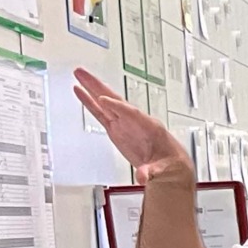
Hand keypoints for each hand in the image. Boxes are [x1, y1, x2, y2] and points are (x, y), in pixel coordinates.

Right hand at [74, 69, 190, 183]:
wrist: (169, 166)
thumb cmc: (169, 163)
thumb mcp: (162, 170)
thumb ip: (151, 172)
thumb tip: (143, 176)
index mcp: (149, 126)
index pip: (130, 113)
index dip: (116, 106)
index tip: (102, 99)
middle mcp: (135, 121)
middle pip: (115, 100)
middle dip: (99, 86)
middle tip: (82, 72)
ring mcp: (124, 123)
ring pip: (105, 103)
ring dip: (91, 89)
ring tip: (77, 75)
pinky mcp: (116, 129)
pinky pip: (100, 114)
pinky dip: (89, 103)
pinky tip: (80, 92)